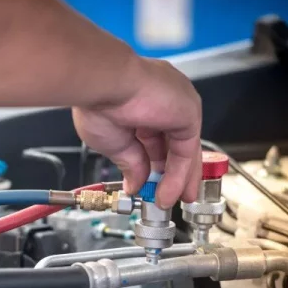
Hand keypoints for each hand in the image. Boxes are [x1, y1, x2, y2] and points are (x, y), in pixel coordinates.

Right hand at [72, 57, 201, 208]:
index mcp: (142, 104)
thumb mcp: (114, 143)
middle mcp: (163, 103)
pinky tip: (167, 193)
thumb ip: (130, 163)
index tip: (150, 186)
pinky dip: (177, 176)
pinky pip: (185, 152)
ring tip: (167, 202)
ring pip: (183, 151)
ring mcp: (178, 107)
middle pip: (174, 147)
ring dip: (176, 181)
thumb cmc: (98, 102)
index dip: (155, 166)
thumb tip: (134, 184)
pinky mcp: (188, 114)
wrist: (103, 84)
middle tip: (166, 198)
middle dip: (171, 176)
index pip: (156, 141)